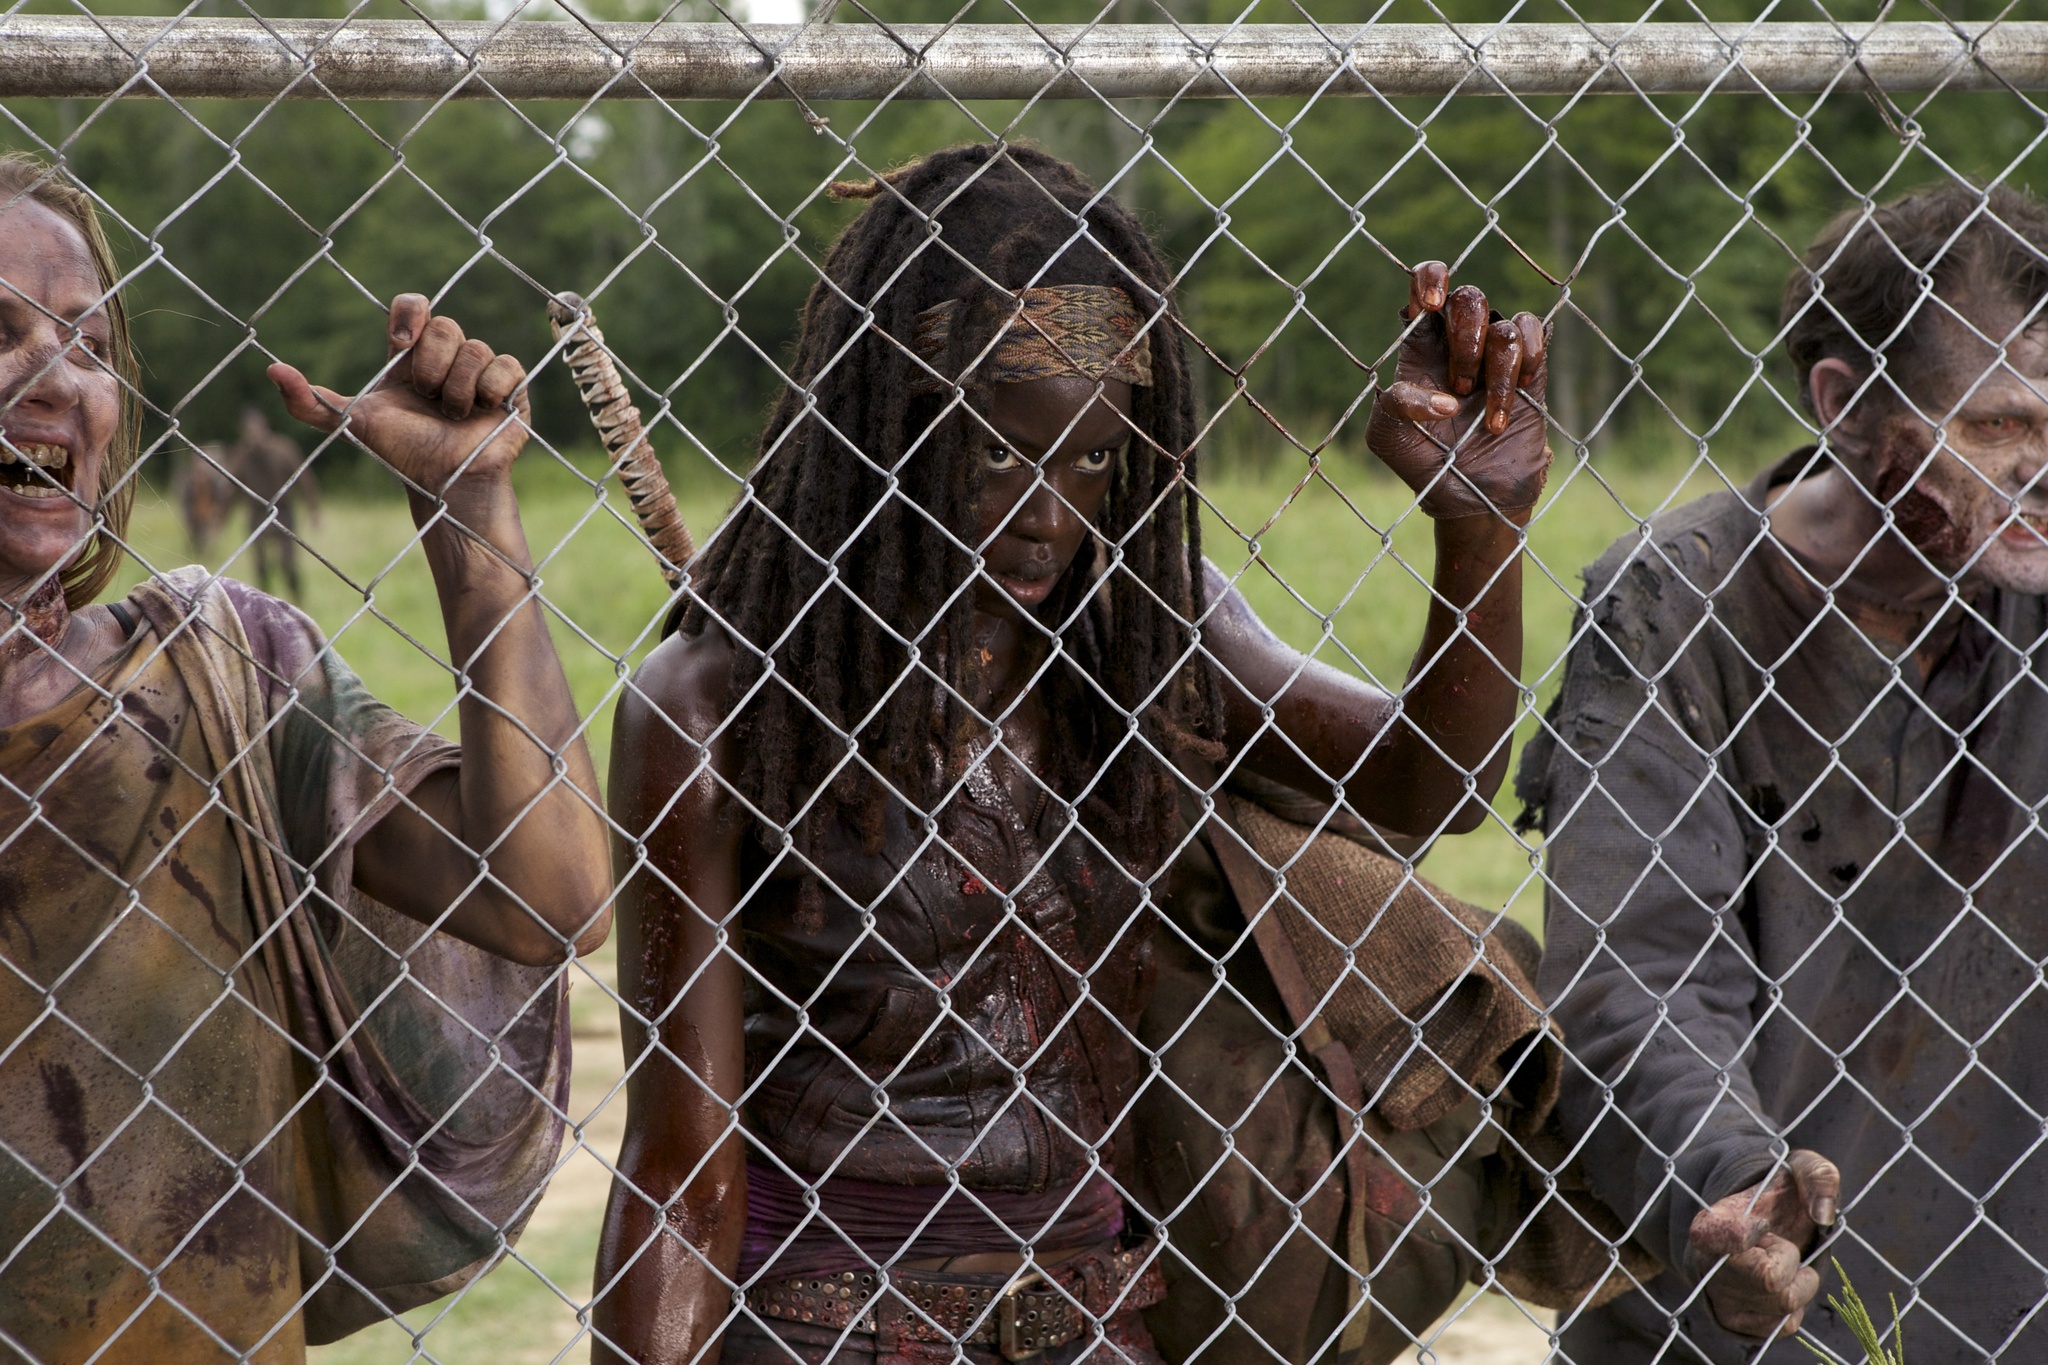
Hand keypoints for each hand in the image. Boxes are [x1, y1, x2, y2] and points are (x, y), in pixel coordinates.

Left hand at [267, 294, 530, 496]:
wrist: (443, 481)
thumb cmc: (400, 453)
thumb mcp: (349, 424)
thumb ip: (309, 402)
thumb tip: (270, 370)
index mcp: (413, 355)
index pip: (414, 306)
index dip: (410, 313)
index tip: (403, 344)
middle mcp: (448, 357)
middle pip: (446, 326)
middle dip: (431, 367)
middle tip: (427, 398)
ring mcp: (481, 371)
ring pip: (476, 348)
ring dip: (457, 389)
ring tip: (454, 415)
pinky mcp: (512, 388)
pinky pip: (506, 365)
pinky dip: (490, 389)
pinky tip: (482, 411)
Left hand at [1365, 262, 1550, 520]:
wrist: (1473, 498)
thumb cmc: (1423, 463)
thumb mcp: (1388, 435)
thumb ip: (1396, 402)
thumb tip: (1445, 398)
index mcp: (1420, 346)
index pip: (1423, 284)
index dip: (1430, 277)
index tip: (1430, 304)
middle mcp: (1459, 342)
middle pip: (1468, 298)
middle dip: (1465, 337)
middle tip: (1460, 385)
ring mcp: (1496, 356)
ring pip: (1503, 325)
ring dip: (1495, 372)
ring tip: (1487, 417)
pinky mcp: (1530, 371)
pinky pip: (1533, 335)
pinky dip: (1526, 364)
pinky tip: (1513, 405)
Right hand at [1686, 1149, 1839, 1338]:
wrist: (1758, 1227)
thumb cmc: (1779, 1196)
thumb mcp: (1800, 1169)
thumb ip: (1817, 1176)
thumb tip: (1824, 1214)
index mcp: (1710, 1224)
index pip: (1729, 1238)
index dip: (1752, 1232)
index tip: (1759, 1221)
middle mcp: (1706, 1265)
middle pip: (1770, 1279)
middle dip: (1790, 1259)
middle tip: (1777, 1242)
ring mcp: (1720, 1297)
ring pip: (1783, 1304)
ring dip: (1797, 1282)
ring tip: (1778, 1262)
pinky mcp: (1735, 1322)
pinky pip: (1783, 1326)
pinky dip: (1794, 1306)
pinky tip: (1782, 1285)